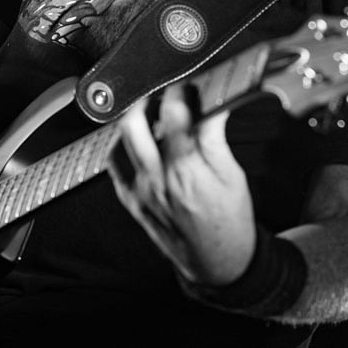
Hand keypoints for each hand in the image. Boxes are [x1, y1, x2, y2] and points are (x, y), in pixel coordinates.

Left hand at [108, 84, 255, 285]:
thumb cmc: (229, 220)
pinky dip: (122, 146)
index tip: (189, 86)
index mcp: (188, 169)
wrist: (217, 261)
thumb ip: (216, 137)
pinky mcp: (131, 201)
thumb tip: (214, 104)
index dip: (181, 92)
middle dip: (149, 99)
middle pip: (135, 123)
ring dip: (134, 121)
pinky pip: (114, 165)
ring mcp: (140, 190)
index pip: (175, 114)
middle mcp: (158, 178)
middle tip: (165, 95)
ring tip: (152, 114)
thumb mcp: (233, 174)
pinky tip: (138, 140)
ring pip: (121, 141)